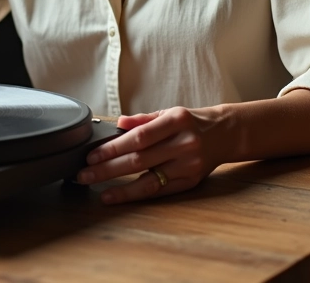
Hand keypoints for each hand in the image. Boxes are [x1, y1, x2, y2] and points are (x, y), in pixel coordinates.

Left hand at [74, 106, 227, 203]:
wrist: (225, 134)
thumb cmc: (191, 122)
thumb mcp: (169, 113)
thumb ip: (143, 120)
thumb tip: (117, 124)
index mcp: (176, 121)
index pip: (139, 137)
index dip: (114, 148)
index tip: (92, 155)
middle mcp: (184, 143)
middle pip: (140, 160)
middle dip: (108, 169)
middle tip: (84, 175)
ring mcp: (188, 165)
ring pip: (149, 180)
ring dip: (120, 187)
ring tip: (99, 191)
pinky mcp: (190, 181)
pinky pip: (159, 191)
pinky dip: (136, 194)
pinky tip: (119, 196)